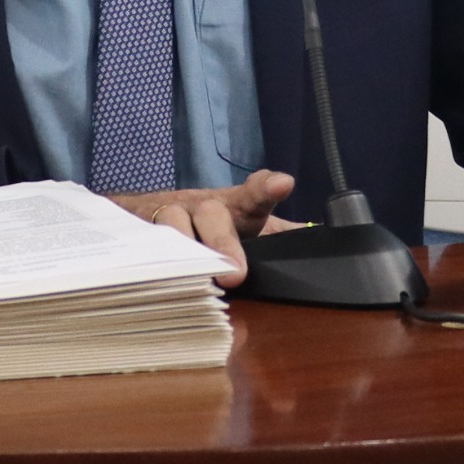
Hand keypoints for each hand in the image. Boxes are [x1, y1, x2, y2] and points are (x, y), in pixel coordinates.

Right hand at [107, 170, 293, 286]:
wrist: (151, 211)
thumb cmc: (212, 225)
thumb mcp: (250, 227)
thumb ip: (282, 234)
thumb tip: (321, 241)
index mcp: (235, 207)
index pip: (254, 193)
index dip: (266, 188)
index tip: (282, 184)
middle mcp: (201, 207)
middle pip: (211, 215)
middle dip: (222, 242)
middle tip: (235, 273)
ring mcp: (168, 218)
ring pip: (173, 226)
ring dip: (187, 252)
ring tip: (199, 278)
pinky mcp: (141, 233)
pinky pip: (144, 247)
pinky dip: (149, 262)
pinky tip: (155, 279)